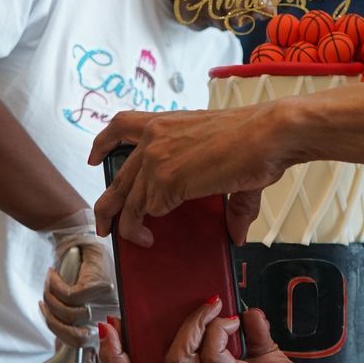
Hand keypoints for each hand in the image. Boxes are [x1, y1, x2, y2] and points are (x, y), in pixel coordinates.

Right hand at [39, 210, 115, 347]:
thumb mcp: (80, 299)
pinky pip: (68, 296)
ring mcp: (106, 299)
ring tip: (48, 287)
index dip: (64, 338)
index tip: (52, 323)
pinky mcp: (97, 283)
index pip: (87, 343)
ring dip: (51, 301)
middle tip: (44, 305)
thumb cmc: (81, 268)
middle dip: (53, 322)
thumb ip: (72, 322)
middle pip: (77, 335)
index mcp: (108, 320)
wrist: (83, 237)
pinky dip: (54, 286)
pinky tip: (52, 276)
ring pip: (69, 315)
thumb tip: (59, 345)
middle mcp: (111, 312)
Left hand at [89, 106, 286, 245]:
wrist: (269, 134)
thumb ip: (229, 204)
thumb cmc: (257, 140)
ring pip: (127, 198)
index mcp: (167, 123)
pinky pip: (145, 211)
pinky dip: (143, 228)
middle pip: (118, 175)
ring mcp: (156, 159)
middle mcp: (155, 137)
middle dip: (107, 203)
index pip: (122, 127)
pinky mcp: (165, 180)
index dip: (103, 143)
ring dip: (124, 223)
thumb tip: (236, 235)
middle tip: (103, 222)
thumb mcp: (229, 164)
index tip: (95, 158)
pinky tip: (149, 238)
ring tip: (130, 239)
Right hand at [99, 299, 336, 362]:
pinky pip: (212, 352)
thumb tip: (247, 311)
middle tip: (116, 324)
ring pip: (175, 358)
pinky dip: (218, 329)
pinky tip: (235, 322)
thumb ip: (250, 337)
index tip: (110, 333)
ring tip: (210, 308)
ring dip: (189, 325)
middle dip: (116, 356)